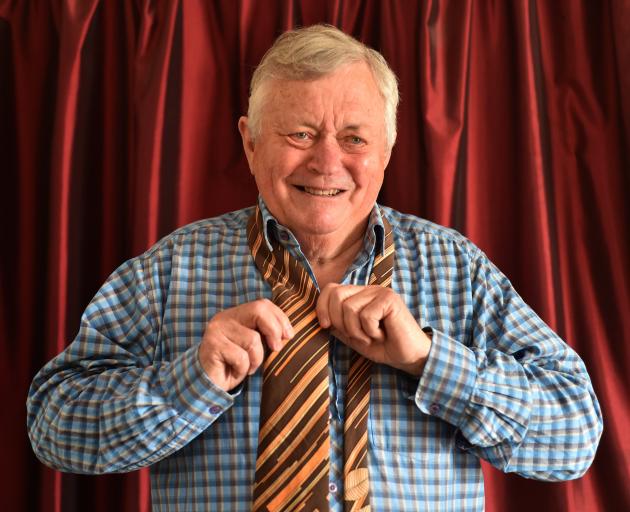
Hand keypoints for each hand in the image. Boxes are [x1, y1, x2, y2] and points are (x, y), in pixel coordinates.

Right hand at [198, 299, 292, 390]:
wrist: (209, 385)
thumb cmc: (234, 365)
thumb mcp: (254, 347)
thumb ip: (266, 335)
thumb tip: (287, 333)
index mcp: (236, 314)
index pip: (262, 304)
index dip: (280, 318)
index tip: (289, 336)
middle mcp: (225, 317)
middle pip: (258, 310)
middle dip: (274, 329)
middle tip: (276, 348)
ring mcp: (217, 330)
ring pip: (252, 339)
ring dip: (256, 359)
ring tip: (247, 367)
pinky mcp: (212, 345)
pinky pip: (241, 356)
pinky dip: (243, 369)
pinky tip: (234, 371)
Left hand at [316, 284, 430, 376]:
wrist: (408, 357)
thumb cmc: (382, 346)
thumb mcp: (353, 337)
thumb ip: (338, 326)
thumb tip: (322, 318)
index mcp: (359, 295)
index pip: (331, 289)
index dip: (322, 307)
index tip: (325, 326)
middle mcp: (369, 289)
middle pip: (336, 295)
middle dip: (339, 321)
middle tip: (356, 336)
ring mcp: (380, 292)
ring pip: (349, 307)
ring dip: (356, 330)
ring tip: (371, 336)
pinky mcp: (390, 299)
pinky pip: (366, 315)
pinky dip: (370, 331)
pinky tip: (382, 334)